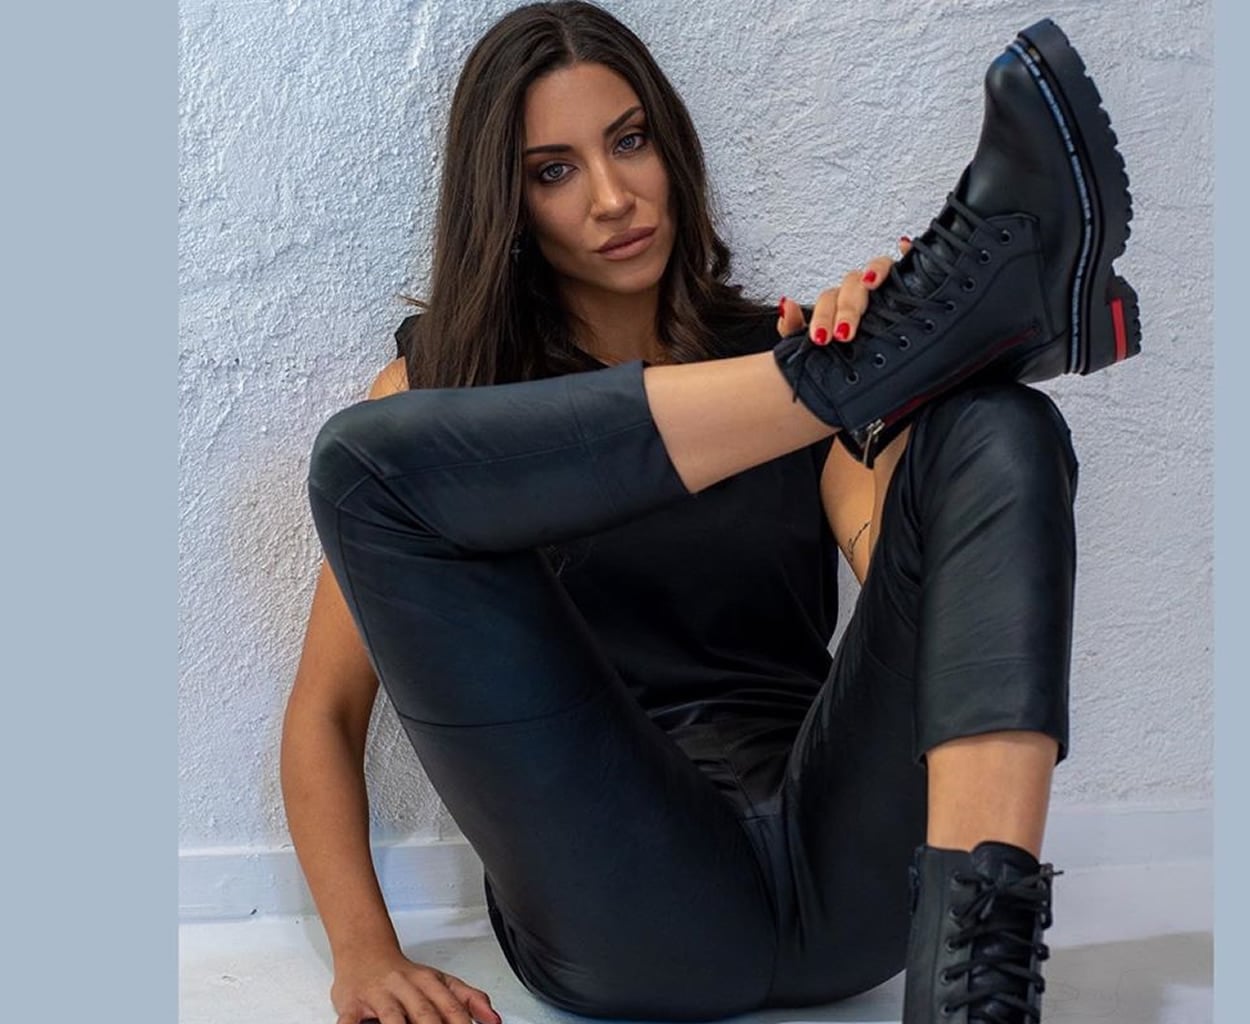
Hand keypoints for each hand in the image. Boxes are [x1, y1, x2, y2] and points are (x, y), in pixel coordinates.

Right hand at [332, 947, 502, 1023]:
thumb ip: (469, 999)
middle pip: (426, 1014)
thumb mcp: (441, 981)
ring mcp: (379, 995)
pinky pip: (350, 1021)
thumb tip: (494, 1020)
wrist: (364, 950)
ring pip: (393, 1017)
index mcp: (430, 982)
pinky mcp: (351, 1004)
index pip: (452, 1007)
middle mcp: (406, 987)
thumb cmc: (404, 975)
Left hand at [777, 238, 912, 343]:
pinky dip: (907, 253)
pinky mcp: (906, 283)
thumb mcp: (815, 349)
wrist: (883, 375)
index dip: (822, 317)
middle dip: (846, 309)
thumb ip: (793, 330)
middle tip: (843, 333)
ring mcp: (882, 286)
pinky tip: (905, 247)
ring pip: (876, 269)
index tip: (820, 338)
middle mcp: (858, 293)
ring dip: (873, 273)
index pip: (827, 303)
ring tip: (871, 282)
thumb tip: (786, 305)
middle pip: (850, 288)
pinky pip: (906, 262)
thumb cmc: (844, 354)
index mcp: (837, 307)